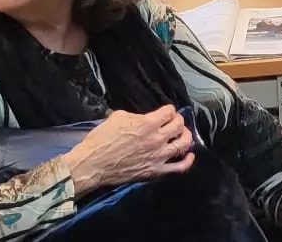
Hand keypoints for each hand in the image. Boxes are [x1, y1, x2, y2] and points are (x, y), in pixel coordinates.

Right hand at [64, 106, 193, 195]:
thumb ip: (134, 115)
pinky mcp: (155, 171)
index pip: (169, 112)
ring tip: (181, 135)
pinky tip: (189, 155)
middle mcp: (156, 139)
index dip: (168, 110)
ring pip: (183, 144)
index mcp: (147, 123)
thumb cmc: (101, 140)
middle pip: (179, 126)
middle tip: (173, 122)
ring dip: (185, 137)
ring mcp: (158, 157)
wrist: (92, 164)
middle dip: (178, 121)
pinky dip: (187, 161)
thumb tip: (141, 118)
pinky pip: (179, 168)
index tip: (166, 112)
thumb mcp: (116, 117)